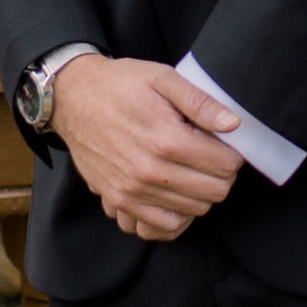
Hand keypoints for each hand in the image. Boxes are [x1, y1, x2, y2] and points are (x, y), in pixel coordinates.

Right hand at [49, 53, 241, 242]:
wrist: (74, 99)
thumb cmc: (121, 85)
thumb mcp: (163, 78)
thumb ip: (200, 102)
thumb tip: (233, 124)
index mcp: (167, 139)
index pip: (225, 166)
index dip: (232, 154)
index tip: (223, 145)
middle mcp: (150, 172)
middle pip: (214, 192)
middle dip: (220, 175)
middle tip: (210, 157)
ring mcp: (132, 192)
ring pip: (193, 212)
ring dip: (200, 194)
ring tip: (192, 171)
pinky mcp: (118, 202)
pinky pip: (160, 227)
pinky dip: (174, 216)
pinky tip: (175, 194)